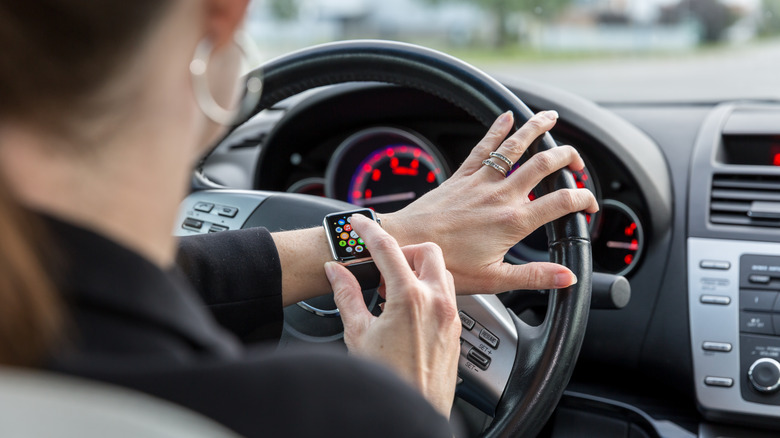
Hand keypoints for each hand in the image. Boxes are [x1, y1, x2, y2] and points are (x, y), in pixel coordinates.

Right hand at [325, 215, 460, 417]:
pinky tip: (409, 307)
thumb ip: (347, 294)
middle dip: (404, 250)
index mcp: (411, 298)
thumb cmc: (388, 379)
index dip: (369, 230)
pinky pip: (448, 295)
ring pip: (441, 272)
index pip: (388, 248)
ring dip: (418, 270)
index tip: (359, 223)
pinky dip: (429, 290)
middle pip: (427, 251)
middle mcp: (437, 302)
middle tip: (383, 264)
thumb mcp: (357, 333)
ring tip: (394, 288)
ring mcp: (451, 316)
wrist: (412, 410)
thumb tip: (336, 272)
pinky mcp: (456, 330)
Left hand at [382, 110, 598, 294]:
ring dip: (536, 129)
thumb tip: (567, 277)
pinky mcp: (462, 176)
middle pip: (545, 164)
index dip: (584, 199)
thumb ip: (534, 276)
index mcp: (513, 221)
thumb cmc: (445, 263)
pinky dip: (497, 130)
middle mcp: (501, 195)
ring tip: (551, 118)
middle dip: (567, 157)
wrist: (406, 243)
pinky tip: (507, 116)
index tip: (590, 204)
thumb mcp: (494, 279)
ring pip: (516, 146)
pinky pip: (484, 147)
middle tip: (577, 162)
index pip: (562, 202)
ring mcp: (481, 182)